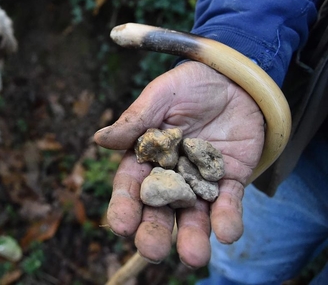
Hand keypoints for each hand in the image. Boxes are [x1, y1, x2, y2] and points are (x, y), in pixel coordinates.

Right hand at [94, 61, 264, 267]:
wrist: (234, 77)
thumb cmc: (189, 84)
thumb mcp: (160, 96)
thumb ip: (135, 120)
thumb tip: (100, 139)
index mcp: (145, 156)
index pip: (131, 186)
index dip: (124, 206)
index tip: (120, 226)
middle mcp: (169, 175)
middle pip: (158, 210)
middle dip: (154, 232)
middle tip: (151, 250)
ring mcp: (199, 181)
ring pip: (193, 215)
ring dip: (192, 237)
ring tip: (193, 257)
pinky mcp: (230, 179)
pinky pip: (228, 203)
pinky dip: (227, 219)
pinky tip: (226, 233)